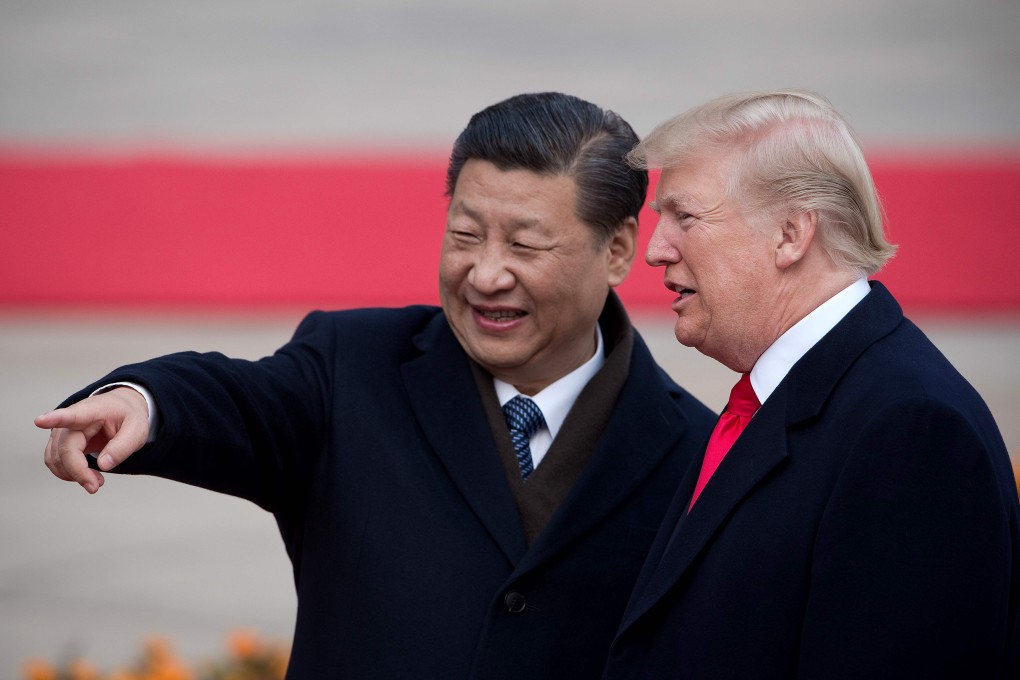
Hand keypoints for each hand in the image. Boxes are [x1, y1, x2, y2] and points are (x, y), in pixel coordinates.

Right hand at [35, 387, 149, 493]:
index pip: (71, 415)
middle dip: (78, 471)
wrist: (121, 408)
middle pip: (65, 450)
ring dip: (72, 475)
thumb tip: (103, 465)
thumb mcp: (137, 429)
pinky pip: (54, 462)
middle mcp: (72, 420)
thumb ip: (122, 447)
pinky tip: (84, 475)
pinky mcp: (59, 442)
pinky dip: (67, 473)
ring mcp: (62, 431)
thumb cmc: (127, 416)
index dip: (54, 419)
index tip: (40, 421)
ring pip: (55, 459)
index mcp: (92, 411)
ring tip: (95, 480)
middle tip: (96, 486)